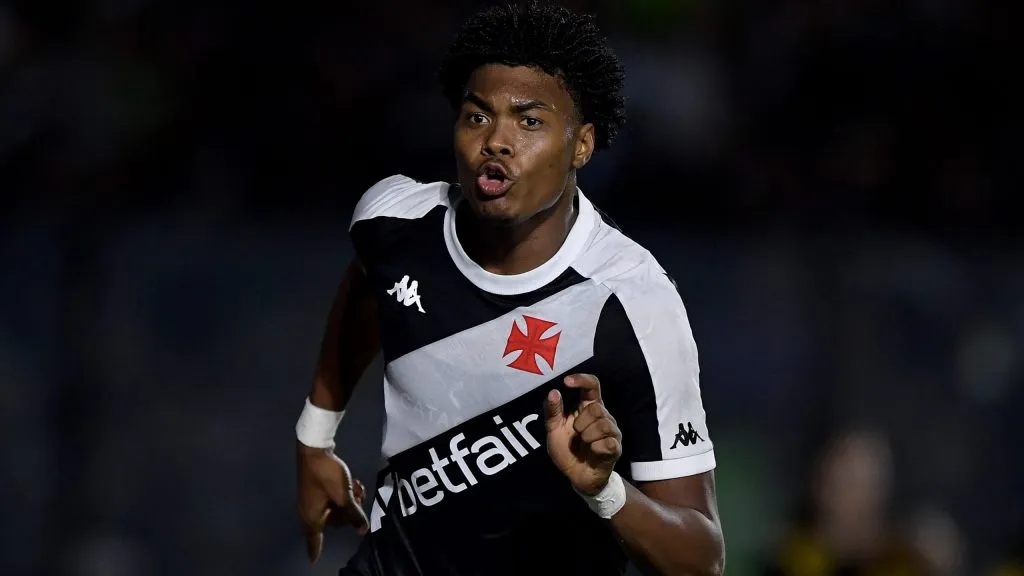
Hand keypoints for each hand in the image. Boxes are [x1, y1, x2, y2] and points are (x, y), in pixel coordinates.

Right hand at [296, 443, 368, 562]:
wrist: (314, 449)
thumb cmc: (327, 475)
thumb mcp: (345, 496)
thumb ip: (354, 514)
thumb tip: (363, 531)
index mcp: (312, 517)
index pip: (314, 540)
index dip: (314, 550)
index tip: (312, 561)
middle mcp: (309, 511)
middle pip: (333, 521)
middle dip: (349, 512)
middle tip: (358, 497)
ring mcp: (311, 499)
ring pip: (335, 508)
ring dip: (349, 501)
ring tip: (358, 488)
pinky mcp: (315, 489)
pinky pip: (332, 498)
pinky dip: (342, 494)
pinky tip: (353, 483)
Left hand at [543, 373, 622, 495]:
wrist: (577, 476)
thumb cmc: (567, 449)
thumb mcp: (553, 430)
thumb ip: (552, 411)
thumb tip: (553, 391)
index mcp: (588, 407)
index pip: (592, 385)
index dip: (582, 380)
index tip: (567, 381)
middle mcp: (603, 416)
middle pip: (597, 408)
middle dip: (581, 422)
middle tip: (576, 433)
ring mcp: (612, 432)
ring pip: (603, 425)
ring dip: (587, 436)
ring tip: (584, 443)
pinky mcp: (616, 447)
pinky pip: (608, 443)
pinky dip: (595, 449)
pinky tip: (593, 452)